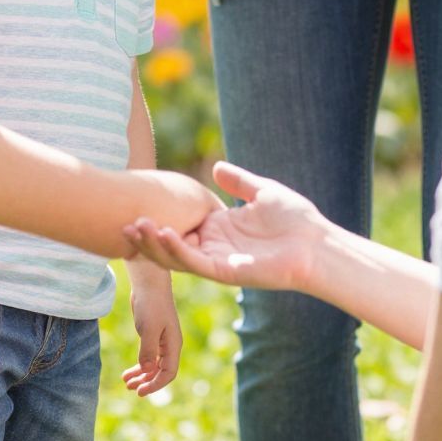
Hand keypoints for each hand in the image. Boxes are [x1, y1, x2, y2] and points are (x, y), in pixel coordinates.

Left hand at [123, 265, 182, 394]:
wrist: (149, 284)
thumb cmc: (151, 305)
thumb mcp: (149, 329)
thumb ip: (148, 351)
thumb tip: (146, 370)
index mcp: (173, 345)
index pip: (168, 373)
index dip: (155, 384)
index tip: (140, 392)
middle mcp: (169, 346)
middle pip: (160, 372)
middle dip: (146, 382)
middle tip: (130, 389)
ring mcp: (161, 341)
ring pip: (152, 366)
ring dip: (141, 376)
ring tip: (126, 383)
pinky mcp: (152, 336)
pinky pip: (147, 357)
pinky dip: (138, 366)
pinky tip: (127, 372)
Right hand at [124, 160, 326, 291]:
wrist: (317, 244)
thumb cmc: (296, 221)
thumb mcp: (262, 192)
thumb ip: (238, 182)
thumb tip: (216, 168)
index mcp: (219, 230)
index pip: (180, 225)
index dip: (159, 217)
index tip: (136, 202)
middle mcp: (214, 247)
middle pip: (170, 243)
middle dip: (147, 233)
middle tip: (124, 217)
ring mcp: (218, 261)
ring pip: (177, 256)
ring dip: (155, 243)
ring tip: (135, 226)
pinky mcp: (227, 272)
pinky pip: (196, 262)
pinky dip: (178, 249)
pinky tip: (165, 233)